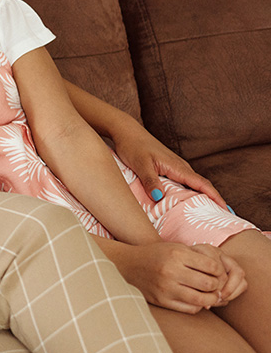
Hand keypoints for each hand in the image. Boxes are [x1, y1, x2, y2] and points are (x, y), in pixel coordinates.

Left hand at [110, 124, 225, 207]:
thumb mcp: (140, 165)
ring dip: (202, 198)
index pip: (202, 184)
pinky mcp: (168, 168)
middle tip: (220, 220)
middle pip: (202, 186)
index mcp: (177, 167)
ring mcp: (175, 167)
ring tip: (207, 215)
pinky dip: (189, 192)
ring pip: (193, 185)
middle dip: (213, 201)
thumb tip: (159, 198)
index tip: (226, 211)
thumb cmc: (132, 146)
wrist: (126, 132)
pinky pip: (184, 182)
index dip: (215, 198)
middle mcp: (180, 167)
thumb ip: (150, 181)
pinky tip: (186, 202)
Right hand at [111, 240, 241, 312]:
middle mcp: (171, 270)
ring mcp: (166, 287)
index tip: (217, 273)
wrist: (128, 264)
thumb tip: (221, 276)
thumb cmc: (157, 254)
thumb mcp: (175, 247)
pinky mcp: (161, 300)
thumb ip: (198, 258)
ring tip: (209, 295)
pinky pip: (189, 308)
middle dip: (217, 286)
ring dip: (210, 299)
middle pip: (209, 284)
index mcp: (177, 254)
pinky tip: (195, 299)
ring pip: (202, 299)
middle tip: (216, 286)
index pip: (212, 266)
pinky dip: (197, 306)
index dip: (220, 271)